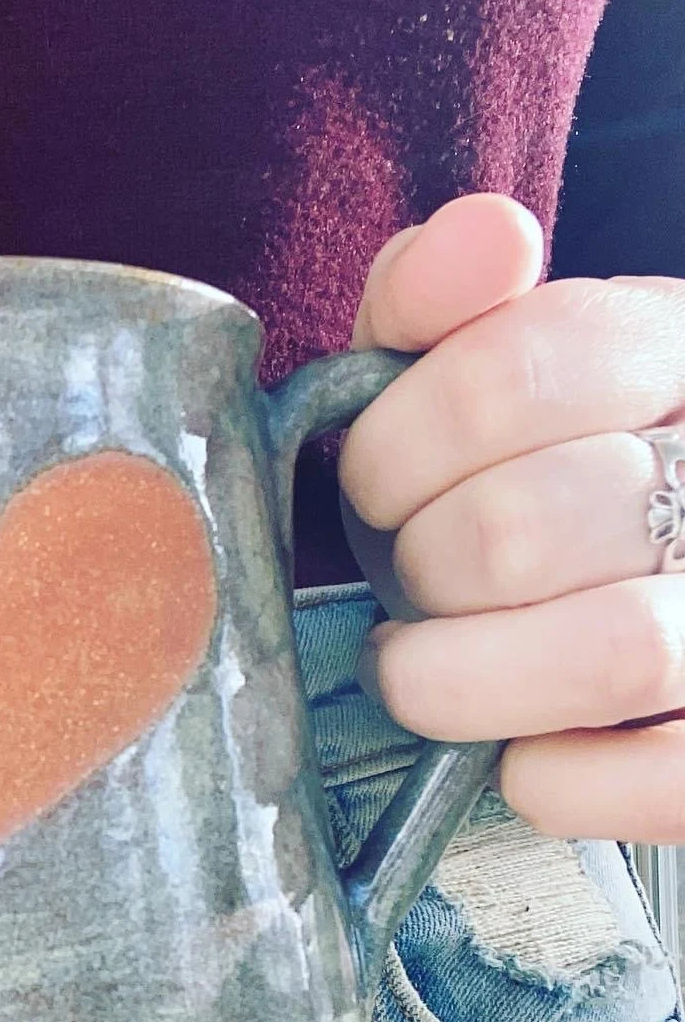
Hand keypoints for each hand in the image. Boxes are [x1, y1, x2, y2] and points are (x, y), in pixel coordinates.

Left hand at [340, 191, 684, 843]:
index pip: (519, 367)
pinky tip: (520, 749)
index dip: (396, 445)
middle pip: (528, 525)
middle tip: (404, 583)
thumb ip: (441, 306)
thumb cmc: (537, 477)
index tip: (369, 488)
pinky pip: (651, 782)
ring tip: (421, 673)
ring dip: (461, 680)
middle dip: (419, 570)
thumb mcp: (486, 364)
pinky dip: (550, 779)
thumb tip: (482, 239)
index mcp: (680, 355)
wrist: (654, 568)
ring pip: (612, 653)